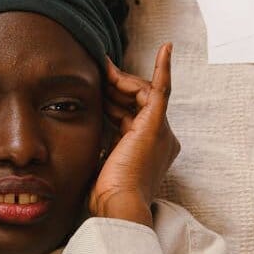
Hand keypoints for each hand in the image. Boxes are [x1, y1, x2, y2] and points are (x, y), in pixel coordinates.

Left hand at [89, 43, 179, 227]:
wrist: (117, 205)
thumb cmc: (107, 195)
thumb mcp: (103, 163)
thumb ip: (103, 145)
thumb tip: (88, 131)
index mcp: (149, 149)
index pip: (131, 115)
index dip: (113, 101)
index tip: (97, 90)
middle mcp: (161, 138)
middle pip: (138, 101)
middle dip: (116, 87)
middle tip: (98, 71)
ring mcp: (161, 131)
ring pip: (143, 93)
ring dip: (121, 80)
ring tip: (103, 68)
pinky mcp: (156, 124)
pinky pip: (162, 89)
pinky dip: (163, 68)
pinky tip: (166, 48)